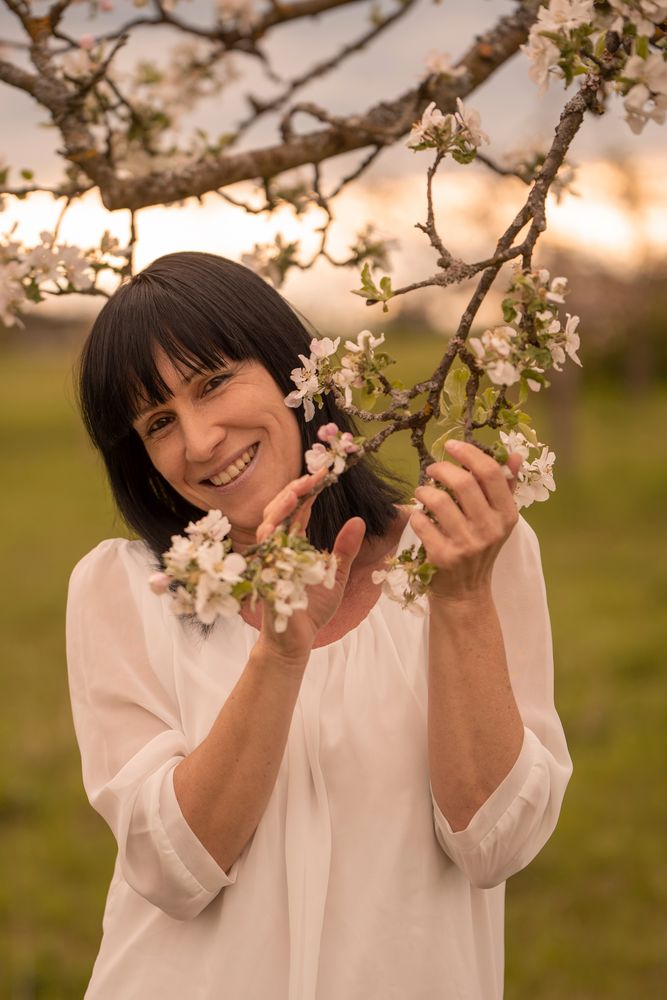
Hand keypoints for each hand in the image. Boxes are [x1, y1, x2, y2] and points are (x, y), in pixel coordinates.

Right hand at [254, 468, 365, 664]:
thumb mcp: (336, 574)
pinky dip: (271, 536)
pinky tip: (282, 523)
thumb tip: (359, 520)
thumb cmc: (312, 609)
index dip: (308, 491)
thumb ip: (345, 549)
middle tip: (313, 476)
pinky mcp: (265, 576)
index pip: (298, 510)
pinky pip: (265, 553)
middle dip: (294, 491)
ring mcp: (269, 560)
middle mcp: (278, 546)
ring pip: (268, 525)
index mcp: (294, 543)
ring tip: (298, 492)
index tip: (324, 474)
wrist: (297, 640)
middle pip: (279, 510)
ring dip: (281, 507)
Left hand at [411, 440, 522, 604]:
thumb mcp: (498, 520)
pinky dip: (416, 515)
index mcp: (507, 515)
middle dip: (441, 468)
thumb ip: (505, 486)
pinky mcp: (443, 556)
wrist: (466, 592)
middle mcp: (490, 529)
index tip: (451, 445)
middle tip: (432, 468)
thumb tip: (513, 454)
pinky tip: (419, 516)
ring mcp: (467, 544)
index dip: (469, 453)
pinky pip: (422, 522)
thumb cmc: (480, 548)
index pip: (491, 473)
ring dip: (424, 490)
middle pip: (463, 482)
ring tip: (422, 491)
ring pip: (438, 500)